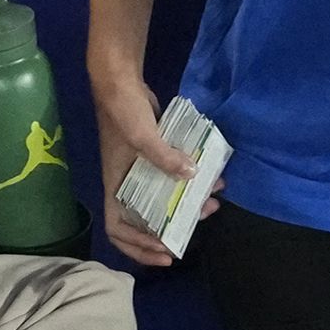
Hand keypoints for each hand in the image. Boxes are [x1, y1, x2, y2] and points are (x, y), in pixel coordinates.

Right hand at [92, 76, 220, 266]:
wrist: (120, 79)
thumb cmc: (123, 111)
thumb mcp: (142, 135)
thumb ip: (165, 157)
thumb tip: (192, 176)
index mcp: (116, 185)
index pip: (118, 229)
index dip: (138, 247)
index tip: (165, 250)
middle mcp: (127, 182)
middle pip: (145, 220)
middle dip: (172, 227)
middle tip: (197, 226)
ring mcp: (140, 169)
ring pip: (164, 199)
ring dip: (188, 204)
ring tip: (212, 202)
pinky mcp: (155, 155)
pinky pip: (173, 177)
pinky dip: (191, 181)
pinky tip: (213, 177)